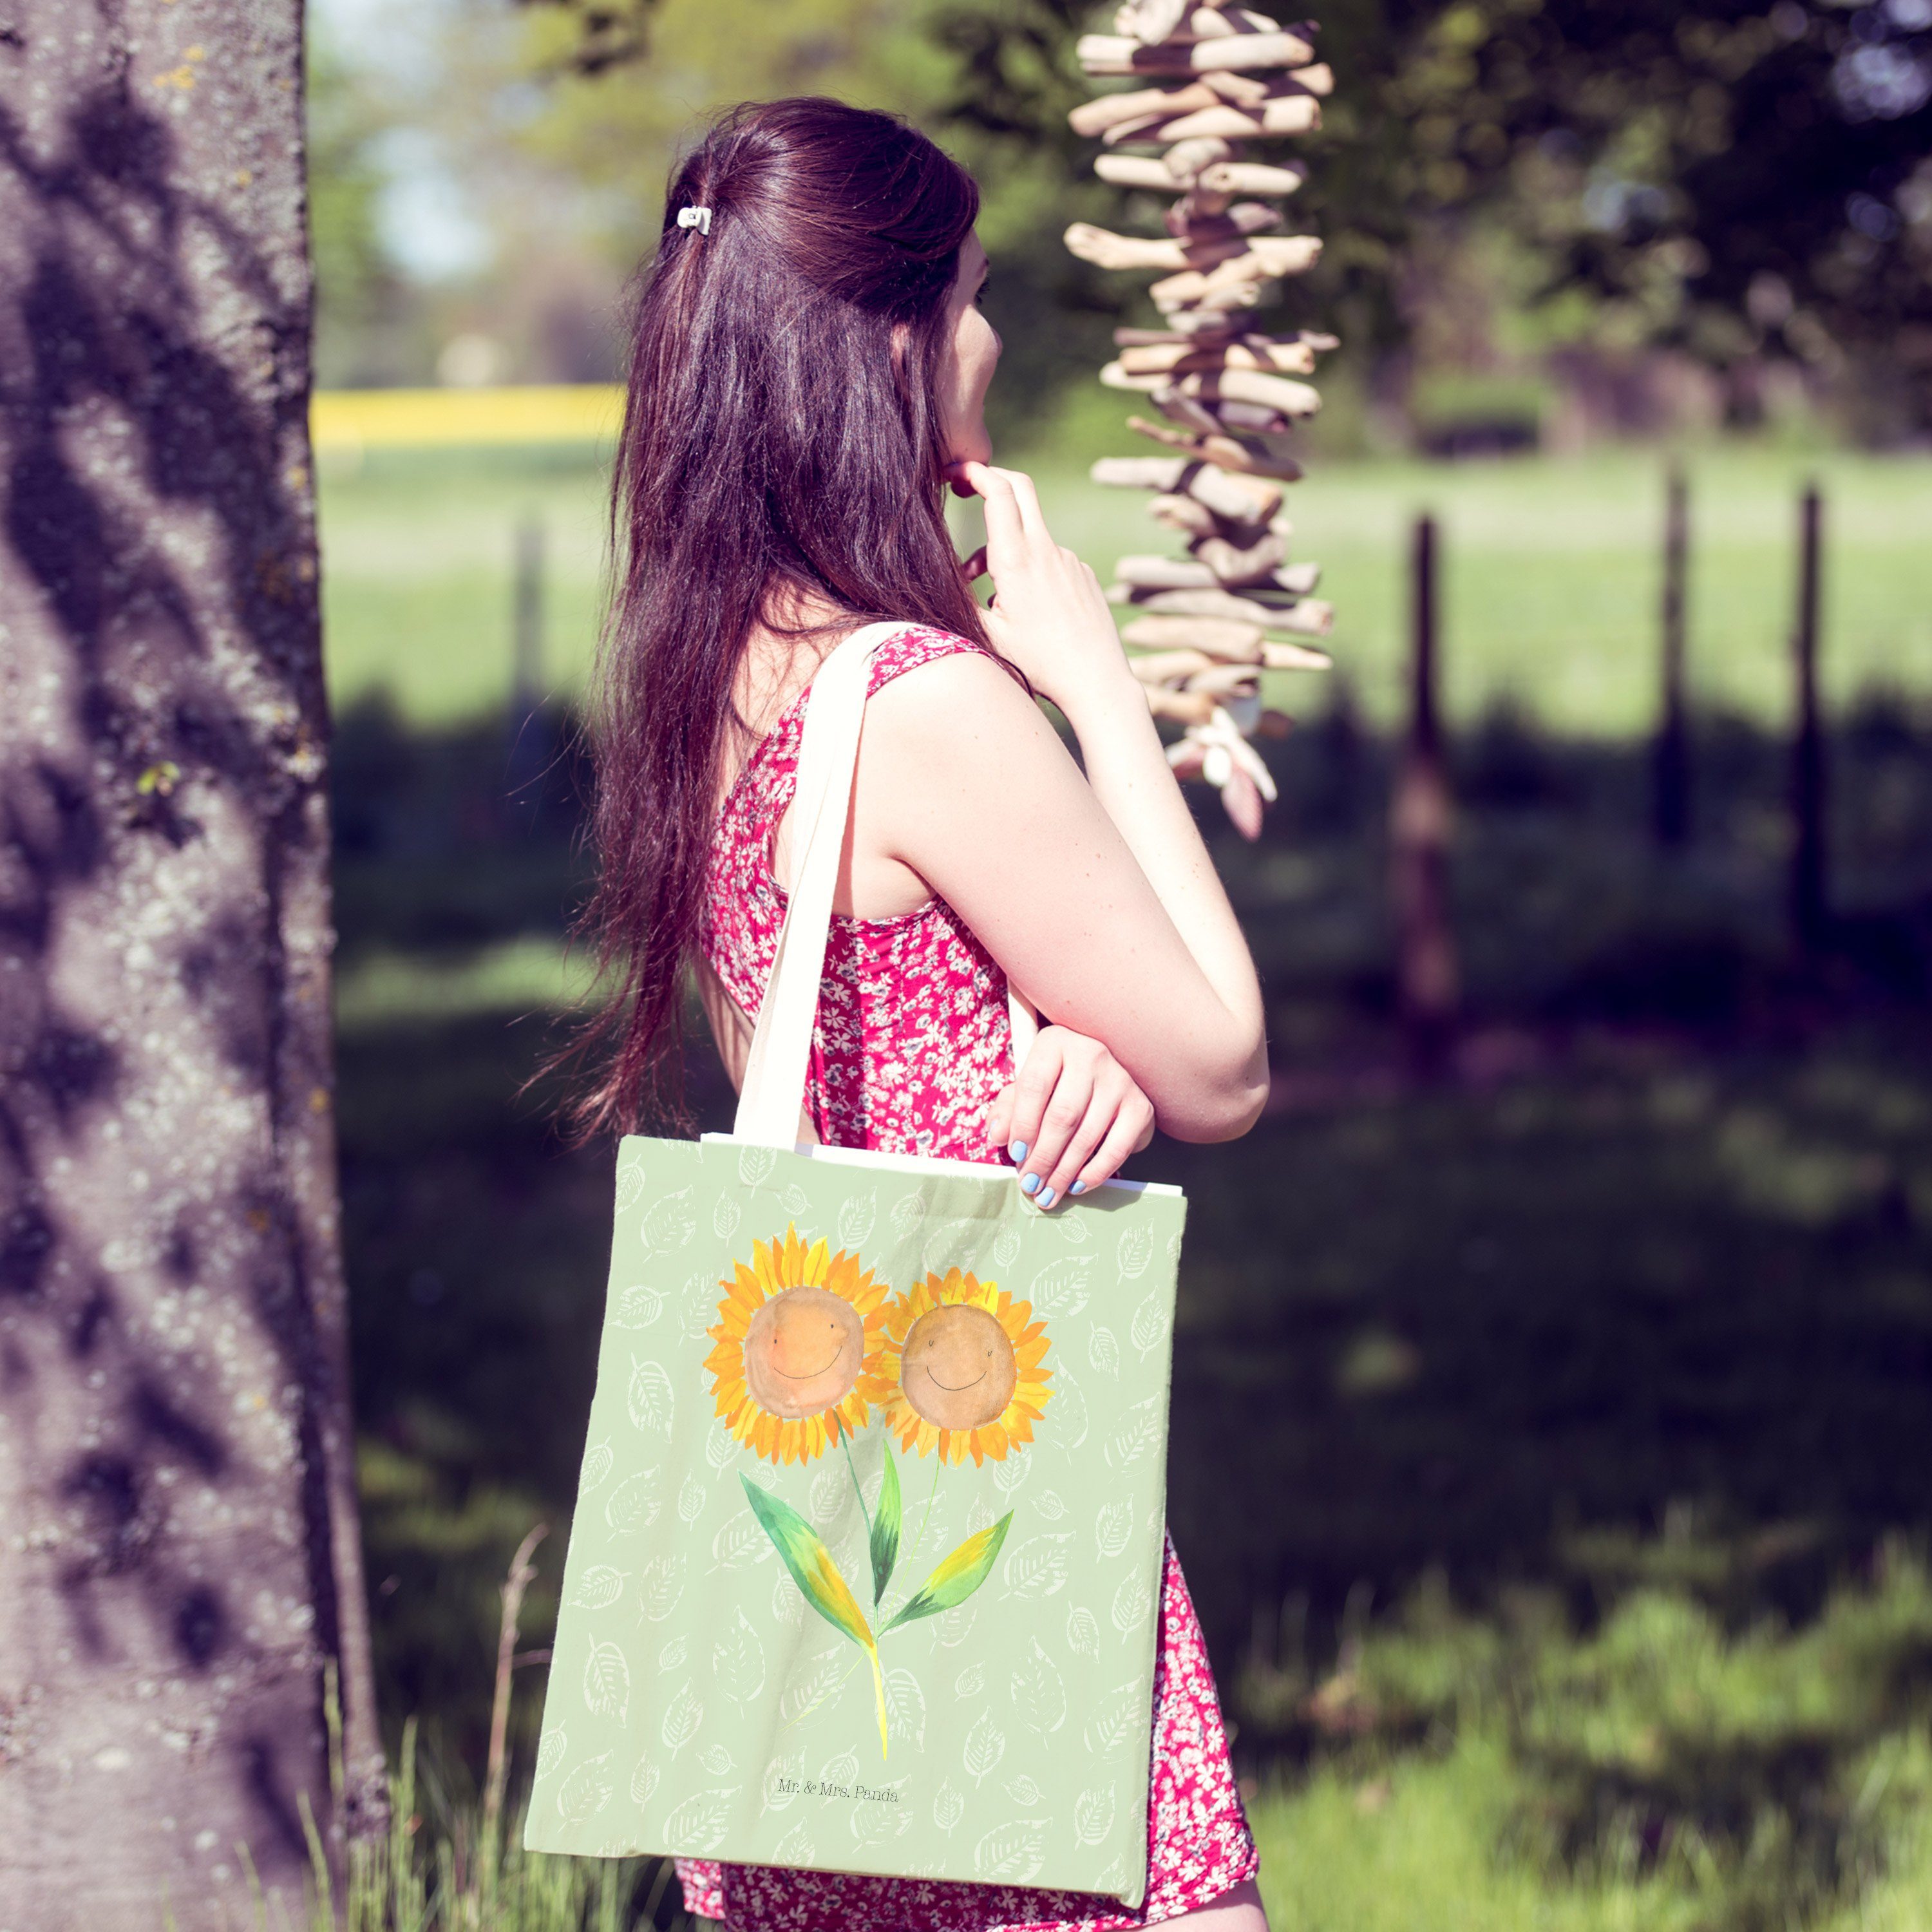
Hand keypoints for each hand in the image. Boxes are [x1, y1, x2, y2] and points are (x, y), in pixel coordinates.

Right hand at [945, 459, 1137, 720]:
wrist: (1097, 681)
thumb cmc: (1040, 664)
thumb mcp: (988, 636)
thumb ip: (961, 601)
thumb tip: (941, 581)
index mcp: (1017, 560)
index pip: (998, 492)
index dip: (974, 472)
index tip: (954, 472)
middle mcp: (1046, 551)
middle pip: (1020, 487)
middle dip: (991, 479)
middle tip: (967, 488)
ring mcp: (1069, 559)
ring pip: (1030, 533)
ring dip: (1003, 547)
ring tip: (989, 592)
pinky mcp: (1083, 573)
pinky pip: (1050, 558)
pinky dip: (1029, 569)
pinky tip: (1028, 608)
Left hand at [987, 1026, 1156, 1209]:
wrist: (1106, 1079)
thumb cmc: (1057, 1084)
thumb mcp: (1026, 1089)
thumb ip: (1007, 1109)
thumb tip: (998, 1135)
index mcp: (1055, 1043)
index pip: (1034, 1085)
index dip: (1022, 1124)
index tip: (1015, 1155)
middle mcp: (1091, 1055)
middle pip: (1062, 1115)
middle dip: (1042, 1158)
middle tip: (1029, 1184)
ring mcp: (1120, 1080)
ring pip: (1087, 1136)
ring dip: (1064, 1172)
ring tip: (1048, 1194)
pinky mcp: (1140, 1106)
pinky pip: (1117, 1148)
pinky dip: (1095, 1172)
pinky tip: (1077, 1185)